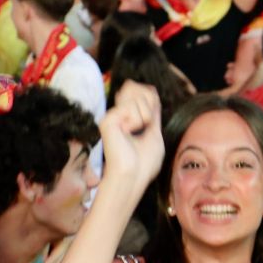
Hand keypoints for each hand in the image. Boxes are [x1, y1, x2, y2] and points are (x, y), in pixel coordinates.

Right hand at [98, 81, 164, 196]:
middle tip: (143, 126)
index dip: (150, 98)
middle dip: (148, 106)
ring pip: (137, 96)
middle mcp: (118, 114)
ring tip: (135, 132)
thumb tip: (151, 92)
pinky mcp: (107, 119)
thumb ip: (152, 112)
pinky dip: (136, 121)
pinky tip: (126, 133)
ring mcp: (112, 116)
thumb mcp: (155, 133)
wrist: (133, 176)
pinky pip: (131, 106)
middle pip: (136, 86)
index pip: (140, 90)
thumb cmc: (144, 163)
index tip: (151, 119)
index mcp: (128, 118)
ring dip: (144, 116)